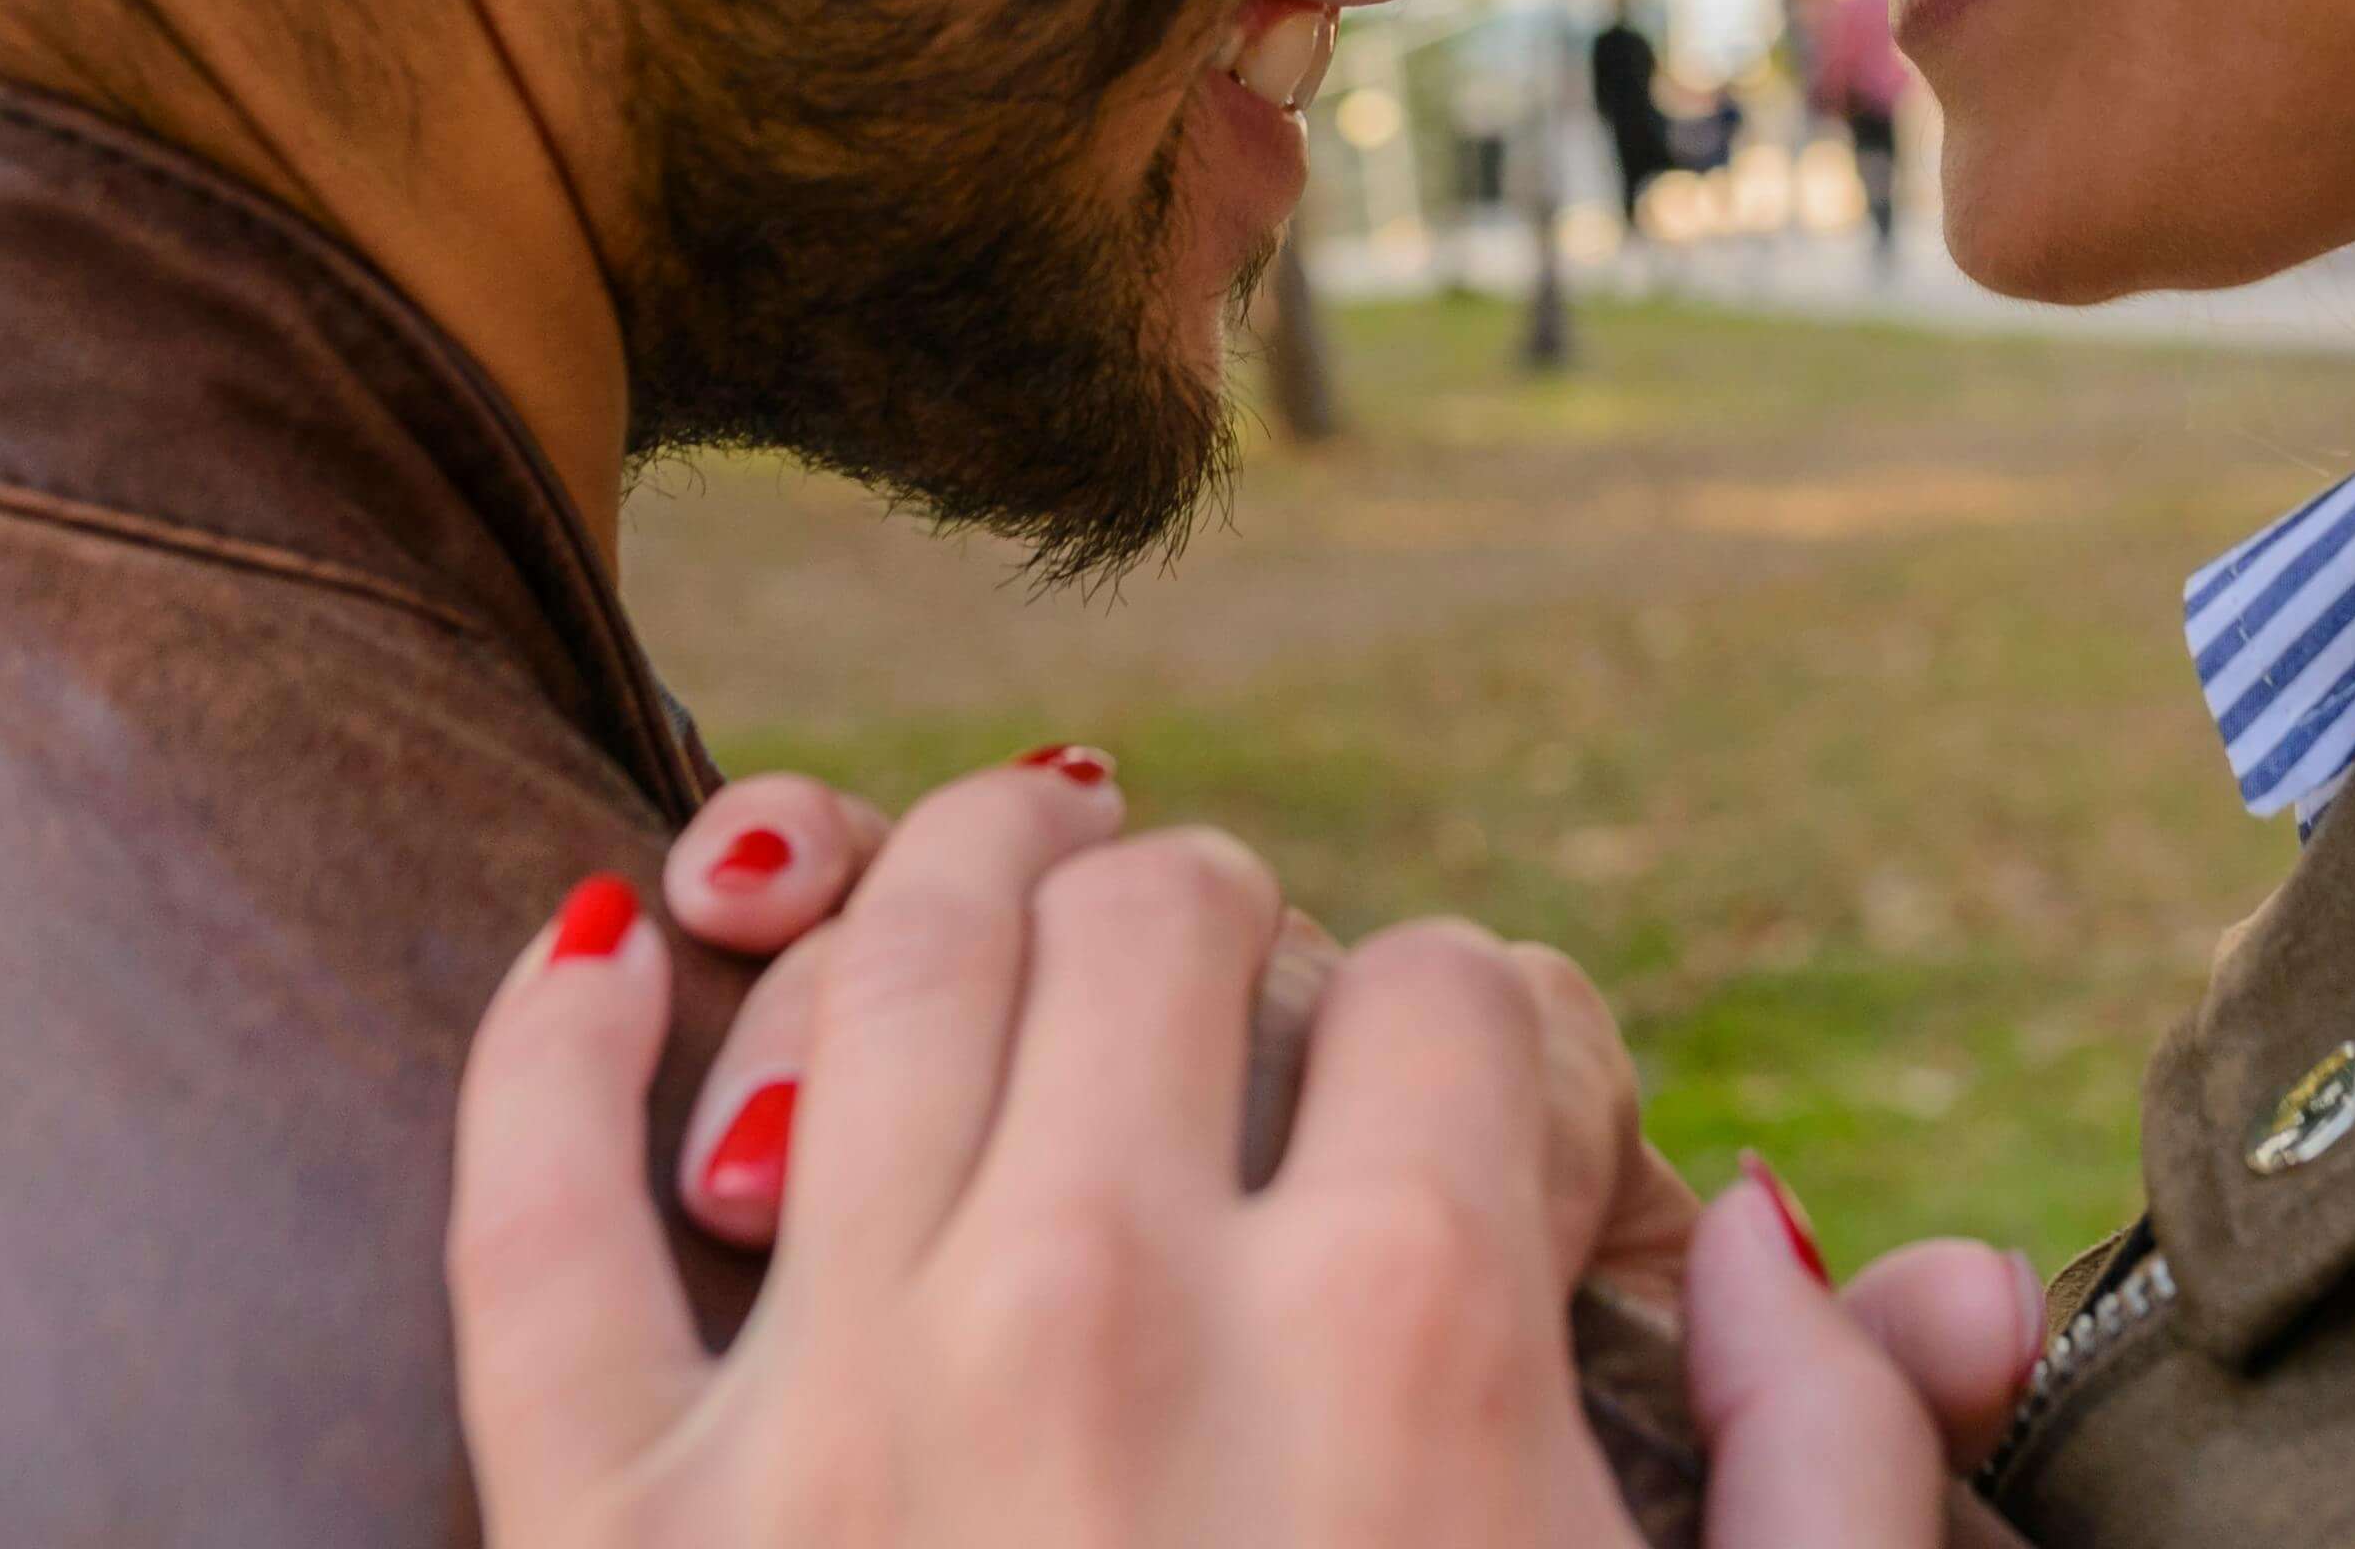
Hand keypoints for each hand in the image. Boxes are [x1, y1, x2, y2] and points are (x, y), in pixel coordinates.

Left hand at [450, 760, 1964, 1545]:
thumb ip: (1829, 1468)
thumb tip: (1778, 1239)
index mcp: (1404, 1344)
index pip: (1471, 1002)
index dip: (1527, 1056)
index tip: (1523, 1157)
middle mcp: (1101, 1308)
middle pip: (1164, 910)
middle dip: (1256, 938)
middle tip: (1281, 1044)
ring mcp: (823, 1413)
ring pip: (870, 951)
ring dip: (950, 872)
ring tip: (1007, 884)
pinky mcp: (601, 1546)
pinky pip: (525, 1206)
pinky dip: (558, 1036)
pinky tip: (622, 955)